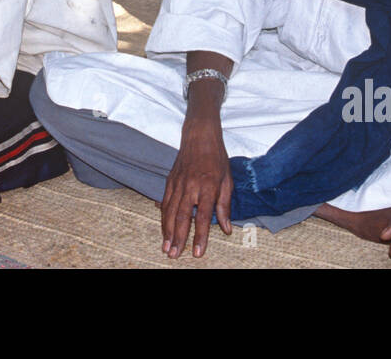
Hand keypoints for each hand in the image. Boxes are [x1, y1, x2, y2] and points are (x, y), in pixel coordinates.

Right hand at [162, 118, 232, 257]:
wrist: (199, 134)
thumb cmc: (217, 157)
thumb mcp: (228, 180)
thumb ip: (225, 206)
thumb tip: (226, 228)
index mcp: (208, 186)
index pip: (202, 217)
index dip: (199, 236)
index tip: (197, 252)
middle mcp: (191, 186)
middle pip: (181, 217)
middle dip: (177, 238)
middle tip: (173, 255)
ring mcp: (178, 183)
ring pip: (169, 211)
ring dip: (167, 231)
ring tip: (165, 247)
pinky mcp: (170, 180)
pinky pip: (165, 201)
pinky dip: (163, 216)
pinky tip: (163, 227)